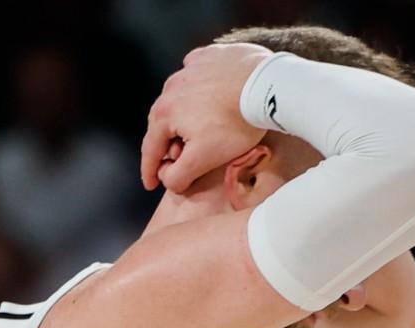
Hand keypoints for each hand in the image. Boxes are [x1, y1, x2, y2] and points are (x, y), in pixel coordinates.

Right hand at [141, 43, 271, 192]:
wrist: (266, 84)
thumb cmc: (236, 122)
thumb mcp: (204, 159)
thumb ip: (179, 175)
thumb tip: (167, 180)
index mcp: (164, 113)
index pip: (150, 148)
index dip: (149, 170)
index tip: (150, 184)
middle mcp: (171, 87)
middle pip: (163, 123)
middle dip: (168, 144)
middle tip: (180, 160)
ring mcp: (190, 69)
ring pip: (179, 99)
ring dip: (183, 118)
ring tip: (199, 131)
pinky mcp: (210, 57)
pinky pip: (198, 75)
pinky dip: (199, 90)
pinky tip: (209, 98)